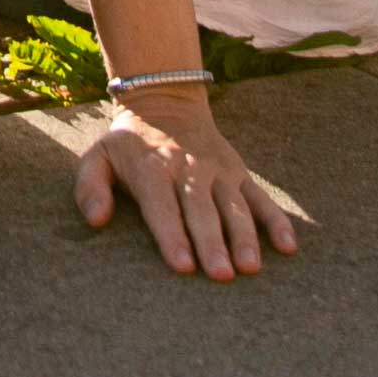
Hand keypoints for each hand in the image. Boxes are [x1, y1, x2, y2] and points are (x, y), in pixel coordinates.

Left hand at [75, 88, 299, 279]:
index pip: (162, 206)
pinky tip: (288, 246)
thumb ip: (90, 186)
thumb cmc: (128, 145)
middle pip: (201, 210)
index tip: (183, 266)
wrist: (163, 101)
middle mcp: (188, 168)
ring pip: (234, 206)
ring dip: (244, 236)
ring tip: (250, 268)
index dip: (172, 236)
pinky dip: (276, 219)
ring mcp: (217, 170)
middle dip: (212, 243)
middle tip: (221, 275)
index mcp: (152, 168)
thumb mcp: (98, 156)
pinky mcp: (238, 172)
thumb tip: (95, 221)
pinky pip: (260, 197)